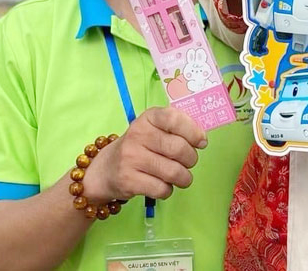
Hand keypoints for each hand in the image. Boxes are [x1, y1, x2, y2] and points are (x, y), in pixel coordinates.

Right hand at [81, 107, 206, 202]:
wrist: (105, 169)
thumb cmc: (140, 146)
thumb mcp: (154, 129)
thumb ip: (177, 128)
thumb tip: (202, 138)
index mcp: (148, 117)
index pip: (175, 119)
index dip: (193, 131)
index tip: (202, 142)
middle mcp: (138, 134)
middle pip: (179, 148)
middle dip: (191, 159)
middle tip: (189, 162)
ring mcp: (131, 157)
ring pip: (173, 172)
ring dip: (184, 178)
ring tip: (180, 176)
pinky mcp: (129, 180)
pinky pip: (162, 189)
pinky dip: (168, 190)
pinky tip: (162, 185)